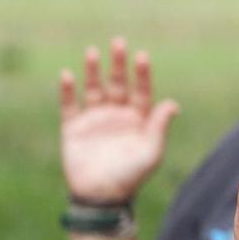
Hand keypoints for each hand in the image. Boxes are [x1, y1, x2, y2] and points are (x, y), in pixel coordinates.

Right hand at [59, 38, 177, 203]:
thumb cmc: (131, 176)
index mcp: (137, 119)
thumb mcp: (151, 153)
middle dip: (117, 64)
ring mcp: (94, 120)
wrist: (101, 196)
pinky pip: (69, 106)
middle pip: (117, 83)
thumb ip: (159, 127)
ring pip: (93, 89)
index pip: (141, 90)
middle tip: (118, 42)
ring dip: (93, 71)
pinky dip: (67, 91)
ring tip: (92, 52)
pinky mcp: (73, 129)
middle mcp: (116, 115)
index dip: (141, 74)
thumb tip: (172, 104)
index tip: (142, 57)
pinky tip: (67, 75)